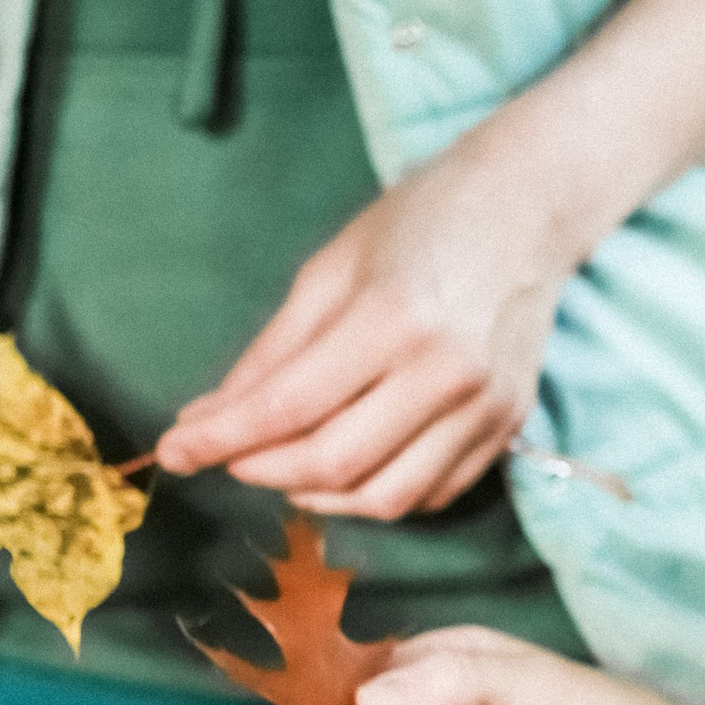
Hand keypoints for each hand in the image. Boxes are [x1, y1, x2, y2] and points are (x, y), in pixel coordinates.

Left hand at [156, 136, 563, 519]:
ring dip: (317, 494)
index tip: (174, 450)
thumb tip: (210, 416)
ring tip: (282, 468)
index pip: (289, 406)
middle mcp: (447, 373)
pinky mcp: (508, 426)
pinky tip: (346, 469)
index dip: (221, 437)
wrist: (530, 208)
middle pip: (333, 462)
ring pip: (385, 496)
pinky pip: (431, 493)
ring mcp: (485, 407)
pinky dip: (376, 494)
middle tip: (226, 455)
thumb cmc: (424, 220)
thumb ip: (272, 351)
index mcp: (394, 318)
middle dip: (261, 469)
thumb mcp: (332, 268)